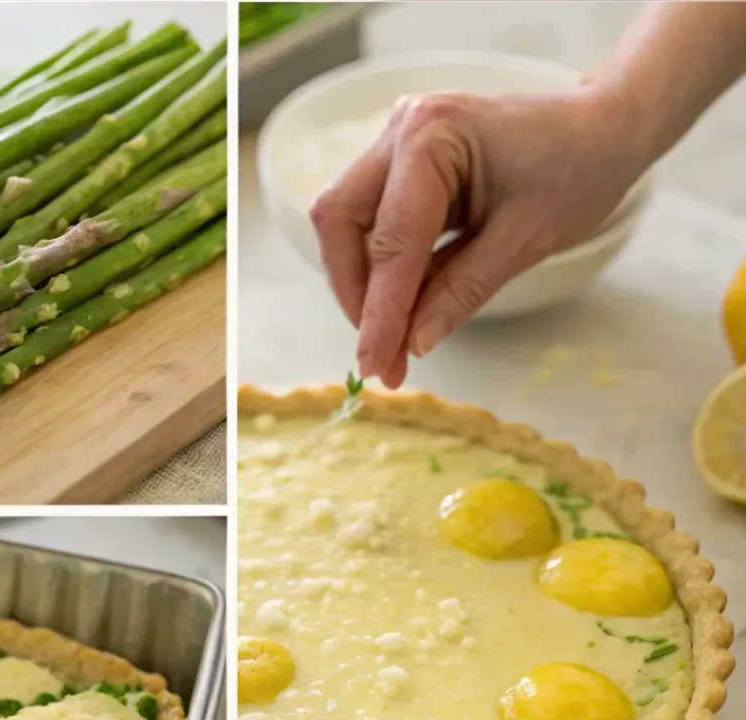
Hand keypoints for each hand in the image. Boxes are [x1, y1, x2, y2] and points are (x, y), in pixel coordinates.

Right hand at [309, 86, 649, 387]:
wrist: (604, 128)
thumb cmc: (579, 171)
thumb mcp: (524, 243)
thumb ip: (459, 293)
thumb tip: (411, 345)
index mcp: (434, 135)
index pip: (391, 240)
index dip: (379, 311)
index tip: (374, 365)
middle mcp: (403, 129)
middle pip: (339, 220)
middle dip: (354, 292)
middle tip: (380, 351)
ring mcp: (396, 143)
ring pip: (345, 222)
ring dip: (362, 283)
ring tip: (393, 336)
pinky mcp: (400, 164)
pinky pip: (370, 222)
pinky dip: (381, 268)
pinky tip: (405, 304)